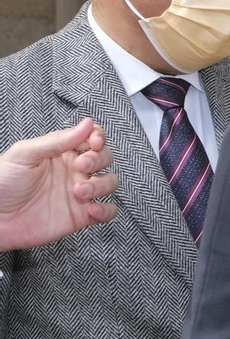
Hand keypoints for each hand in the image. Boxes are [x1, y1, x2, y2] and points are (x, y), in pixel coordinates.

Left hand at [0, 119, 118, 251]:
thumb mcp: (24, 154)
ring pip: (110, 182)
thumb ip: (57, 140)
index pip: (91, 137)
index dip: (98, 137)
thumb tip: (87, 123)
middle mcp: (74, 171)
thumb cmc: (2, 184)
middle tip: (81, 167)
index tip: (94, 143)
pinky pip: (107, 211)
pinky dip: (106, 210)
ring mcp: (80, 193)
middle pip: (105, 157)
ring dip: (102, 185)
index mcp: (61, 153)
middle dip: (99, 160)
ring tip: (80, 191)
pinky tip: (91, 210)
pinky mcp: (81, 215)